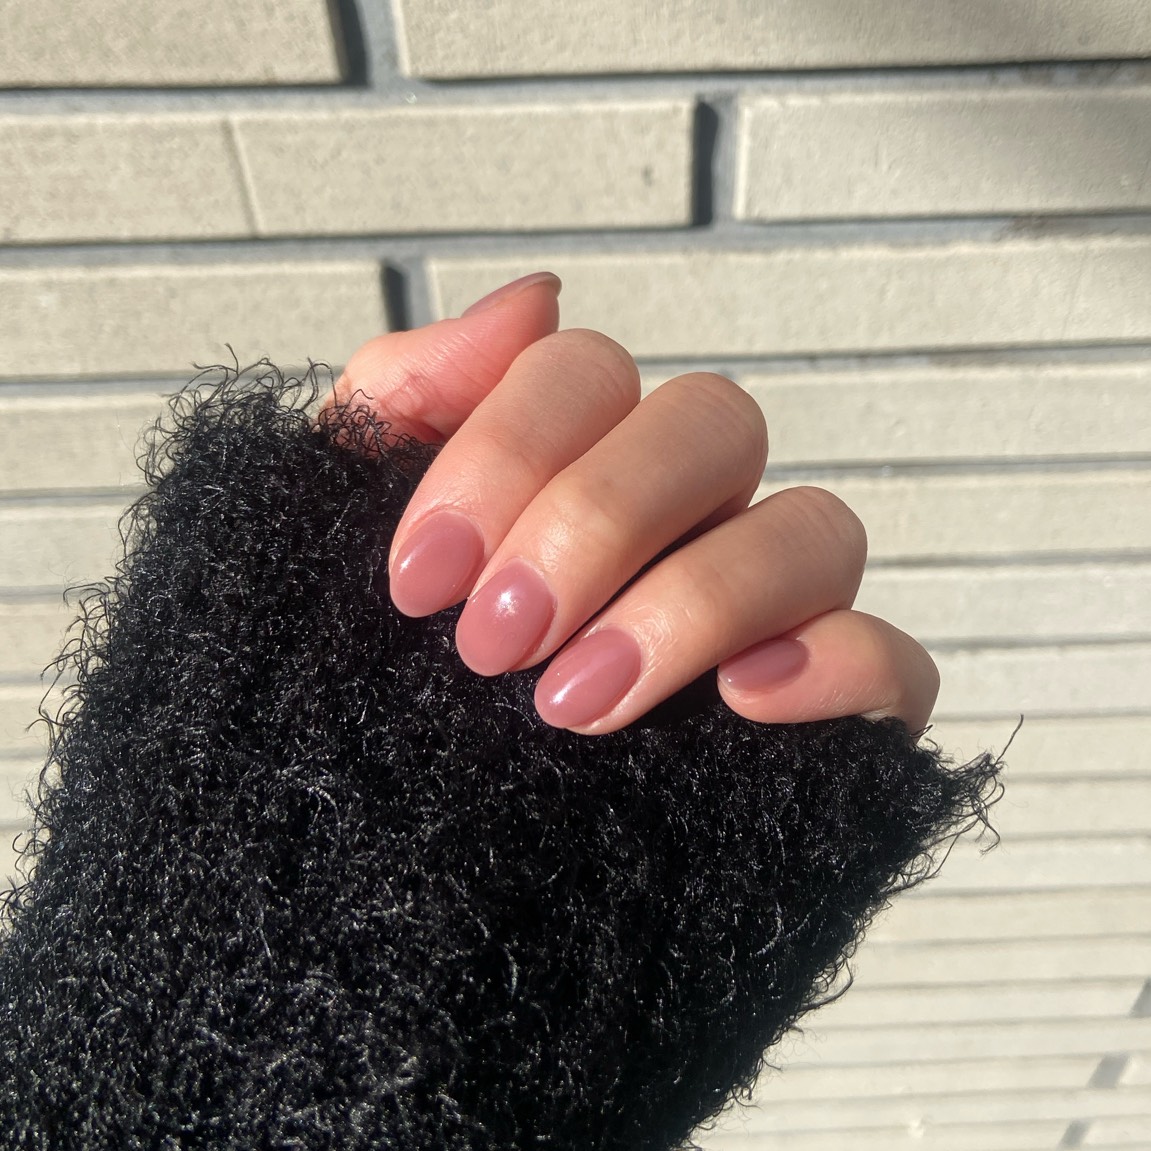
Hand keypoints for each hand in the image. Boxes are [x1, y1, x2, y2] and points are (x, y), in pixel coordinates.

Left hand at [328, 272, 938, 735]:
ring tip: (578, 703)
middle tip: (493, 646)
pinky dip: (836, 666)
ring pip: (816, 529)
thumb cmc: (372, 693)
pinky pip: (893, 662)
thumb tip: (532, 302)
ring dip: (695, 600)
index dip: (507, 451)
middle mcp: (690, 519)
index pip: (588, 373)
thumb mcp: (343, 539)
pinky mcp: (827, 718)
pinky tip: (743, 703)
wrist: (398, 881)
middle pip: (714, 424)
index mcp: (582, 462)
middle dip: (597, 520)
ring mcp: (768, 613)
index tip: (419, 581)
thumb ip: (407, 403)